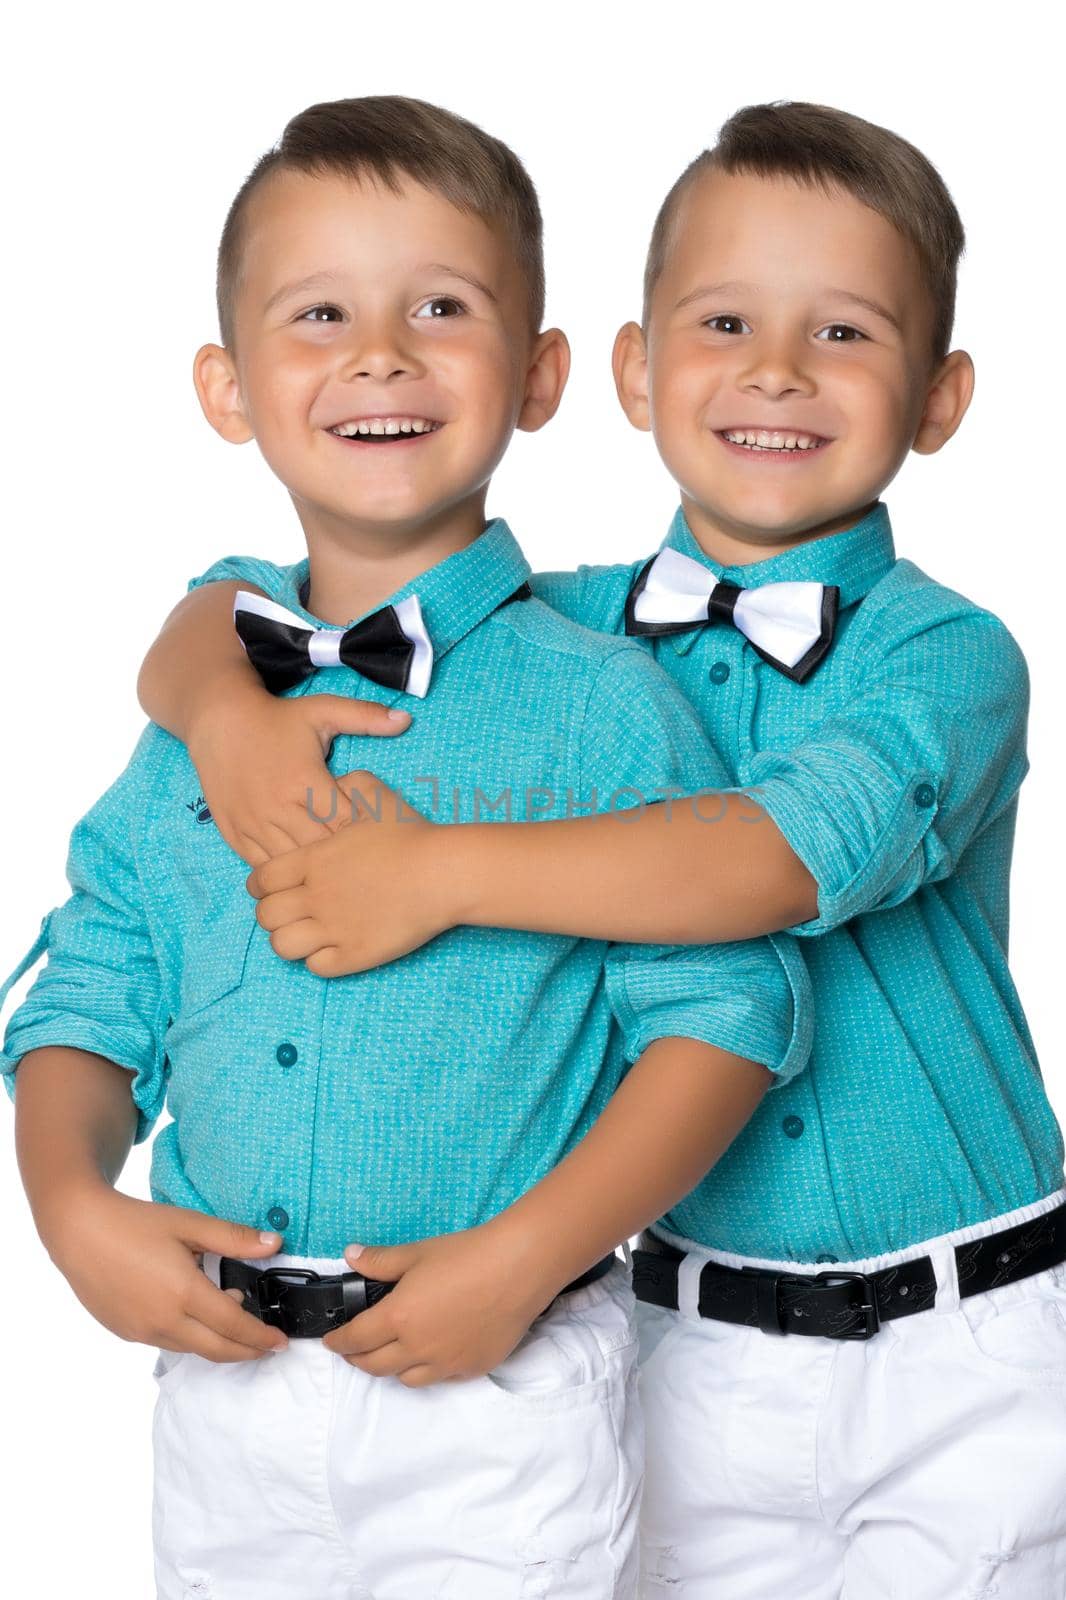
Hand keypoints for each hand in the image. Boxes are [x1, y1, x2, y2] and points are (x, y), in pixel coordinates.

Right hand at [44, 1185, 289, 1360]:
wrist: (79, 1231)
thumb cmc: (136, 1223)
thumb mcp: (189, 1224)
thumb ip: (234, 1238)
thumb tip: (274, 1244)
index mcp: (184, 1293)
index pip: (234, 1326)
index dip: (260, 1337)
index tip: (280, 1341)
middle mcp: (163, 1320)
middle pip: (216, 1349)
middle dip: (246, 1352)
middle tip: (266, 1347)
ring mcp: (142, 1331)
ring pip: (191, 1348)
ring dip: (217, 1342)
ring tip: (232, 1317)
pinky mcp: (125, 1332)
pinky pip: (166, 1342)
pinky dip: (189, 1336)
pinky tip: (194, 1313)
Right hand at [185, 690, 411, 868]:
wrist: (218, 721)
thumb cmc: (277, 718)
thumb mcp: (322, 710)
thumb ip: (365, 717)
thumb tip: (407, 719)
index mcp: (304, 781)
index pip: (344, 823)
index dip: (362, 832)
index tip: (374, 832)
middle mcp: (276, 807)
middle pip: (320, 850)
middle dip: (341, 857)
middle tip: (360, 858)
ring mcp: (252, 824)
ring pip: (289, 864)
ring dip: (311, 869)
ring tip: (333, 869)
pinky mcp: (234, 834)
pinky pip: (261, 866)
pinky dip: (281, 871)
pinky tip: (299, 870)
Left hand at [246, 769, 453, 974]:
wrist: (443, 873)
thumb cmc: (411, 835)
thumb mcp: (376, 795)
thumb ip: (349, 785)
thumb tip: (337, 784)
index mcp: (312, 861)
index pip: (260, 881)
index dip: (262, 886)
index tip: (275, 887)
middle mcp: (314, 897)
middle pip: (265, 916)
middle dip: (273, 913)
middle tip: (292, 910)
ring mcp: (333, 929)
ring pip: (282, 946)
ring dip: (290, 940)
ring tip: (308, 934)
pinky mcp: (354, 955)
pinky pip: (316, 967)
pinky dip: (319, 959)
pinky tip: (334, 946)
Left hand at [320, 1222, 563, 1386]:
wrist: (518, 1268)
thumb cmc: (467, 1255)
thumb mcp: (417, 1252)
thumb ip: (380, 1260)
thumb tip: (351, 1255)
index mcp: (399, 1318)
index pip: (356, 1339)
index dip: (338, 1343)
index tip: (330, 1342)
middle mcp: (418, 1349)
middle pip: (375, 1366)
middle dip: (358, 1359)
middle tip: (353, 1350)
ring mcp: (446, 1364)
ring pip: (406, 1379)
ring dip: (392, 1368)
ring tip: (392, 1354)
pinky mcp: (472, 1369)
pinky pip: (440, 1378)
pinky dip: (427, 1370)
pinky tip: (432, 1354)